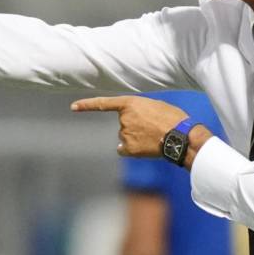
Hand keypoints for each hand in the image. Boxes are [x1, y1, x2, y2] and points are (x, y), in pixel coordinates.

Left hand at [70, 95, 188, 156]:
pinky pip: (124, 150)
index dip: (87, 105)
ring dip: (136, 138)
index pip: (103, 104)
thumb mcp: (155, 106)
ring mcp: (125, 134)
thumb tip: (134, 127)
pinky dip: (131, 150)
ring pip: (125, 138)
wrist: (180, 136)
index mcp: (130, 104)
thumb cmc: (173, 119)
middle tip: (153, 127)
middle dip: (134, 127)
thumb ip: (140, 111)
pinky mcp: (129, 149)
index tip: (73, 107)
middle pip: (123, 125)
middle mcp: (123, 119)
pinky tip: (145, 148)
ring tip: (154, 137)